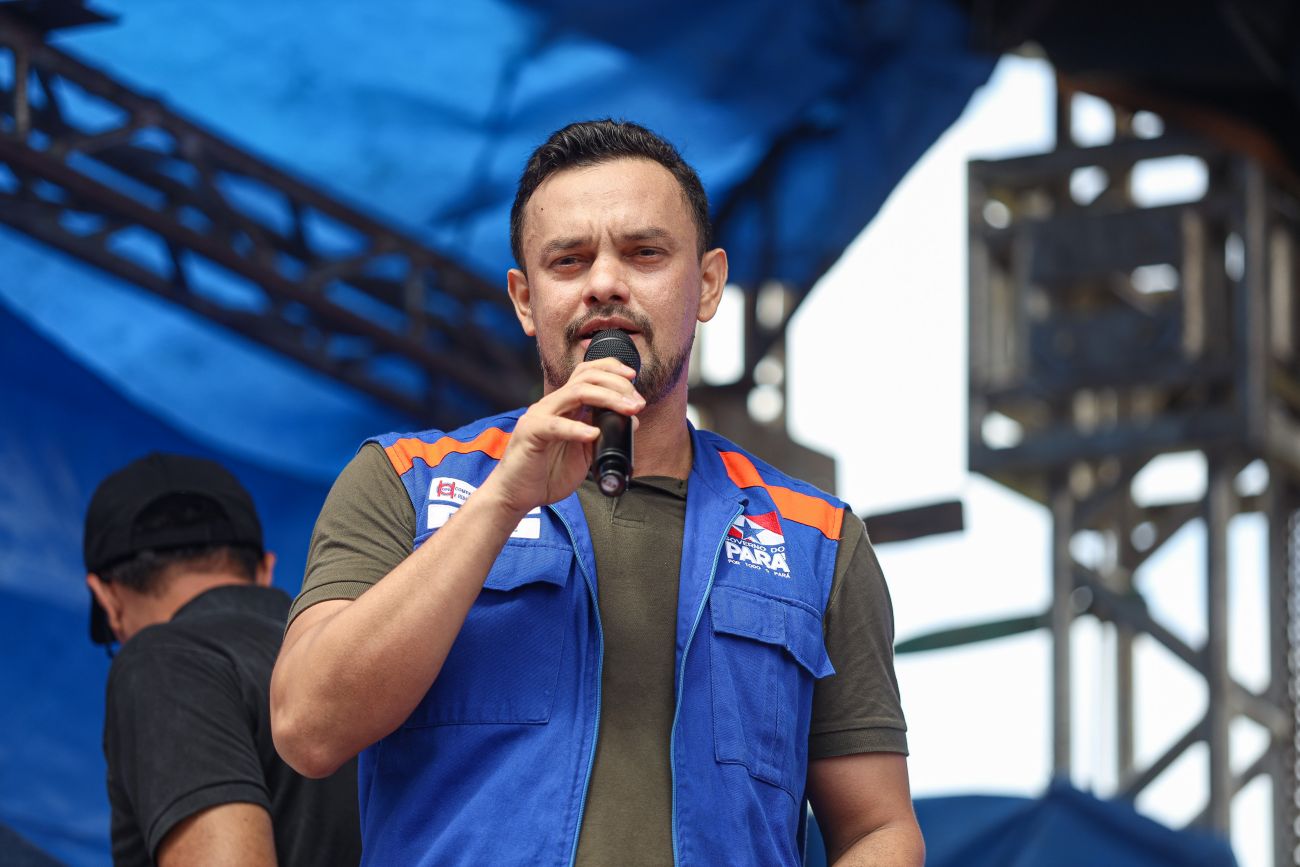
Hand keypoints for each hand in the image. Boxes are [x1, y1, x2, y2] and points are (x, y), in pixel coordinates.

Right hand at [486, 358, 642, 514]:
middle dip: (617, 384)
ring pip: (576, 392)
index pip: (588, 372)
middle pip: (586, 376)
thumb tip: (631, 421)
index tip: (633, 379)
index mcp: (565, 406)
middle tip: (637, 403)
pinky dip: (577, 428)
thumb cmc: (547, 473)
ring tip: (627, 410)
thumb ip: (603, 434)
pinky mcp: (531, 433)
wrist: (516, 494)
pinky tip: (594, 434)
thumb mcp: (584, 452)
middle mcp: (552, 404)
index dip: (612, 370)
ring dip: (607, 398)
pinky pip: (555, 425)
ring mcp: (540, 415)